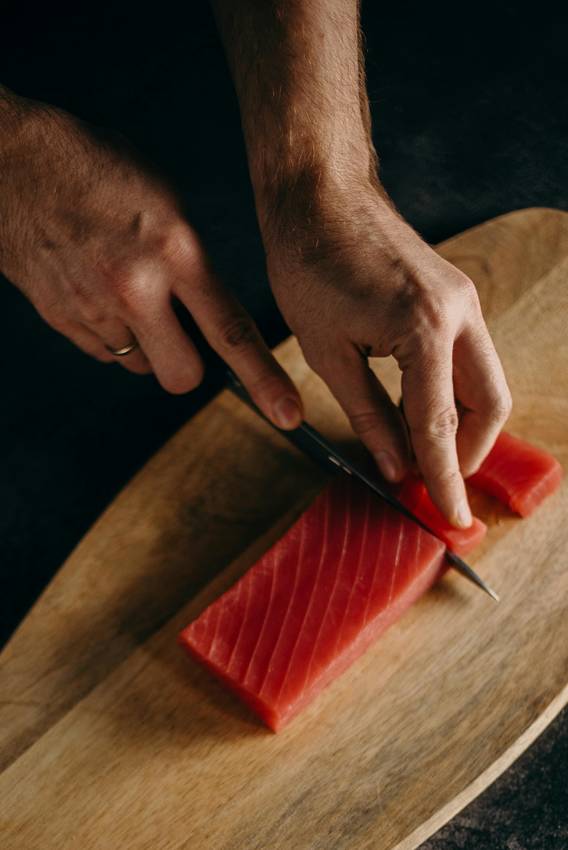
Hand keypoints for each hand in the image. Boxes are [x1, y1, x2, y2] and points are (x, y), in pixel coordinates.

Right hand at [0, 91, 301, 427]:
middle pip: (183, 376)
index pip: (231, 330)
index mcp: (176, 250)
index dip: (264, 379)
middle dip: (188, 367)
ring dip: (144, 344)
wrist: (13, 162)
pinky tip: (98, 294)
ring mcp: (95, 308)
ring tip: (126, 293)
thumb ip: (192, 259)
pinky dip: (110, 336)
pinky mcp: (62, 318)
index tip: (288, 413)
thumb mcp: (166, 199)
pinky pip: (103, 353)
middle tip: (181, 338)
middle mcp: (137, 287)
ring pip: (139, 365)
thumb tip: (207, 306)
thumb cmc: (94, 167)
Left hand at [264, 185, 511, 525]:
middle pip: (489, 404)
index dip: (445, 478)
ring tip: (424, 455)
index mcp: (422, 329)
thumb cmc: (309, 263)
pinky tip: (423, 413)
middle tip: (434, 483)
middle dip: (467, 452)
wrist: (320, 193)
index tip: (452, 518)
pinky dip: (453, 393)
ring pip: (486, 381)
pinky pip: (469, 358)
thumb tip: (395, 466)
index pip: (441, 425)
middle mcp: (458, 313)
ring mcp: (462, 300)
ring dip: (462, 423)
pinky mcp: (453, 294)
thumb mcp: (328, 352)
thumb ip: (368, 415)